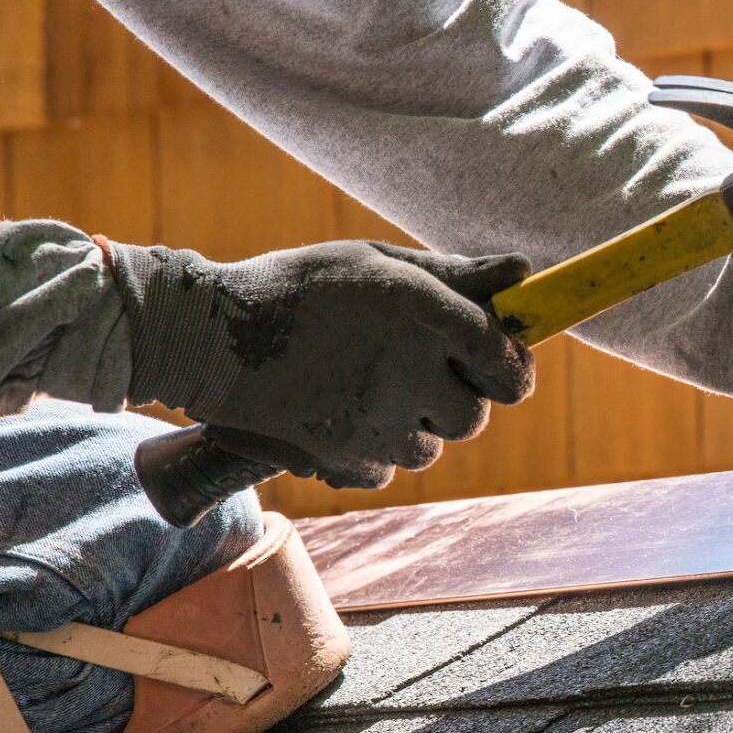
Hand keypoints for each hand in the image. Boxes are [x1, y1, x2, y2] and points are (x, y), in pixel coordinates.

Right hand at [107, 240, 532, 488]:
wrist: (209, 335)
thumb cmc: (302, 287)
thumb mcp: (378, 263)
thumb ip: (455, 275)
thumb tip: (524, 274)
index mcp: (423, 313)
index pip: (506, 362)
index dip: (513, 369)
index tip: (501, 366)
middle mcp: (407, 371)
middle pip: (473, 417)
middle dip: (457, 399)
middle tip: (420, 373)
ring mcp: (375, 421)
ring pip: (432, 447)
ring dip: (415, 426)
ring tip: (370, 388)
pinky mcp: (343, 457)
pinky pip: (387, 470)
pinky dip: (375, 451)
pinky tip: (342, 413)